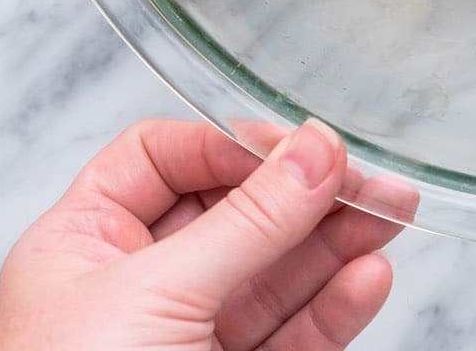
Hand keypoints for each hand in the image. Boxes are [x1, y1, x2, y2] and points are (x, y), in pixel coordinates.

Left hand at [0, 118, 412, 349]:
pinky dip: (334, 306)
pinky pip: (291, 335)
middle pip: (234, 211)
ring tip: (393, 213)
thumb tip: (314, 149)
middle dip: (307, 192)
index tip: (300, 147)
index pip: (163, 157)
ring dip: (336, 242)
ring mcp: (184, 340)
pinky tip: (368, 278)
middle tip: (370, 179)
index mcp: (82, 246)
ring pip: (274, 273)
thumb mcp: (156, 297)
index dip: (232, 145)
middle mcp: (132, 287)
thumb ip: (246, 222)